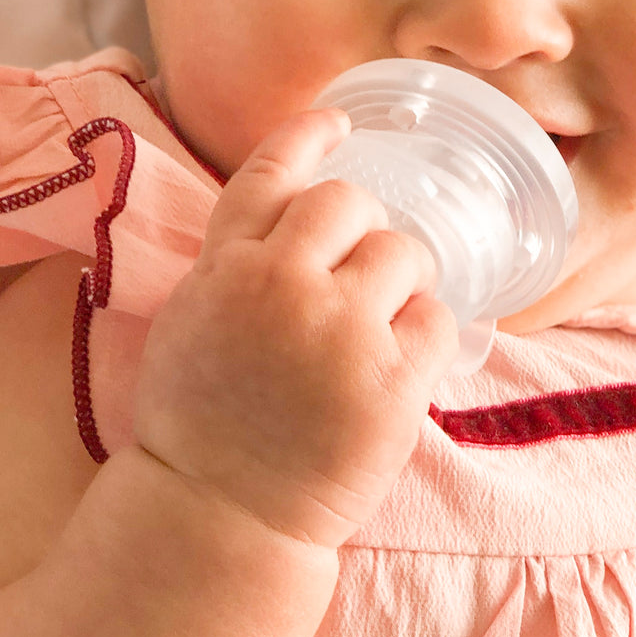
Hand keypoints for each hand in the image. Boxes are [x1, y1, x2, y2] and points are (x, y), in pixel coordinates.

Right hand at [133, 108, 458, 550]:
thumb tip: (304, 210)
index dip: (307, 136)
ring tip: (376, 327)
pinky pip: (438, 316)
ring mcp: (339, 334)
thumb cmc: (207, 418)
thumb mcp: (197, 320)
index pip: (271, 174)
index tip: (337, 120)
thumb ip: (243, 260)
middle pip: (349, 201)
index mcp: (226, 270)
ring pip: (404, 251)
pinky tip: (396, 365)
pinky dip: (426, 333)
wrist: (220, 515)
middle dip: (363, 225)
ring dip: (401, 279)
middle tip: (359, 271)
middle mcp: (280, 288)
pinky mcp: (390, 382)